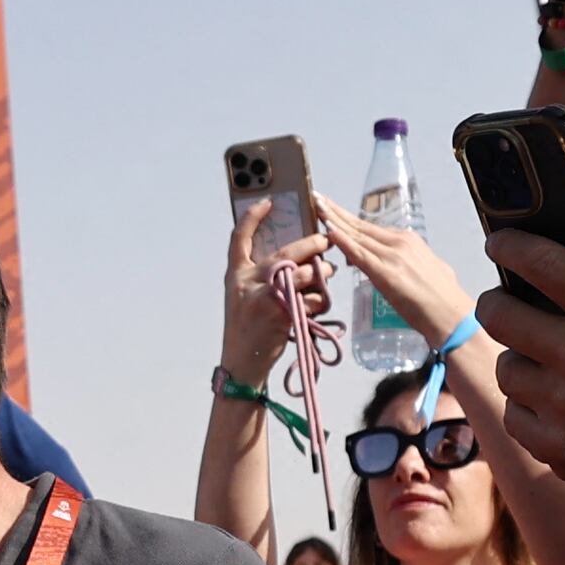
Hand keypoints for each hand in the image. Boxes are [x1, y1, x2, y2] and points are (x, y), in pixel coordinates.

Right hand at [212, 200, 328, 378]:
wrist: (243, 362)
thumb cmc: (247, 328)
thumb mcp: (243, 296)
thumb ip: (260, 275)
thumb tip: (295, 255)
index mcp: (236, 274)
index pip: (239, 237)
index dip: (252, 217)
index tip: (269, 202)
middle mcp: (248, 282)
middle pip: (287, 252)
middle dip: (313, 244)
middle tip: (326, 240)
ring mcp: (265, 297)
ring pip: (306, 274)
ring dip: (323, 274)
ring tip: (328, 275)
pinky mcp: (282, 313)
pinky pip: (313, 299)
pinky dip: (321, 302)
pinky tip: (317, 306)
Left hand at [317, 198, 469, 352]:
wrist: (452, 315)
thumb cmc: (441, 299)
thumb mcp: (425, 270)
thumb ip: (405, 263)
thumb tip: (391, 264)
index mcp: (408, 241)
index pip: (370, 228)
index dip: (348, 220)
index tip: (331, 210)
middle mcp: (399, 243)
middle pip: (360, 225)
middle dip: (336, 212)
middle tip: (317, 197)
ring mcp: (392, 256)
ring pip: (356, 235)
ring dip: (334, 221)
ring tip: (317, 207)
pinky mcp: (386, 273)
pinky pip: (359, 253)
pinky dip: (342, 241)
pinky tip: (328, 230)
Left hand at [477, 167, 564, 542]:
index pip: (537, 261)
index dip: (507, 245)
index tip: (499, 241)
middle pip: (497, 312)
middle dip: (497, 301)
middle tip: (508, 301)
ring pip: (504, 365)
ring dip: (517, 358)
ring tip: (542, 357)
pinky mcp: (557, 448)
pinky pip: (514, 415)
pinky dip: (528, 408)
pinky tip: (554, 402)